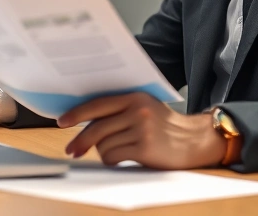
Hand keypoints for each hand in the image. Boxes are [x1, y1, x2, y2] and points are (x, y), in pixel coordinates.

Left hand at [59, 92, 226, 168]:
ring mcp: (142, 129)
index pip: (98, 104)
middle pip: (97, 127)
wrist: (195, 140)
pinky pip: (114, 157)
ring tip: (115, 152)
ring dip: (103, 152)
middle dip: (80, 140)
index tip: (62, 122)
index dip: (77, 114)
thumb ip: (120, 110)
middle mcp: (138, 111)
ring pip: (104, 144)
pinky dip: (112, 160)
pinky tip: (122, 159)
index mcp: (135, 97)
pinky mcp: (145, 148)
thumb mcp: (144, 109)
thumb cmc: (165, 127)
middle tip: (71, 150)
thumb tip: (85, 122)